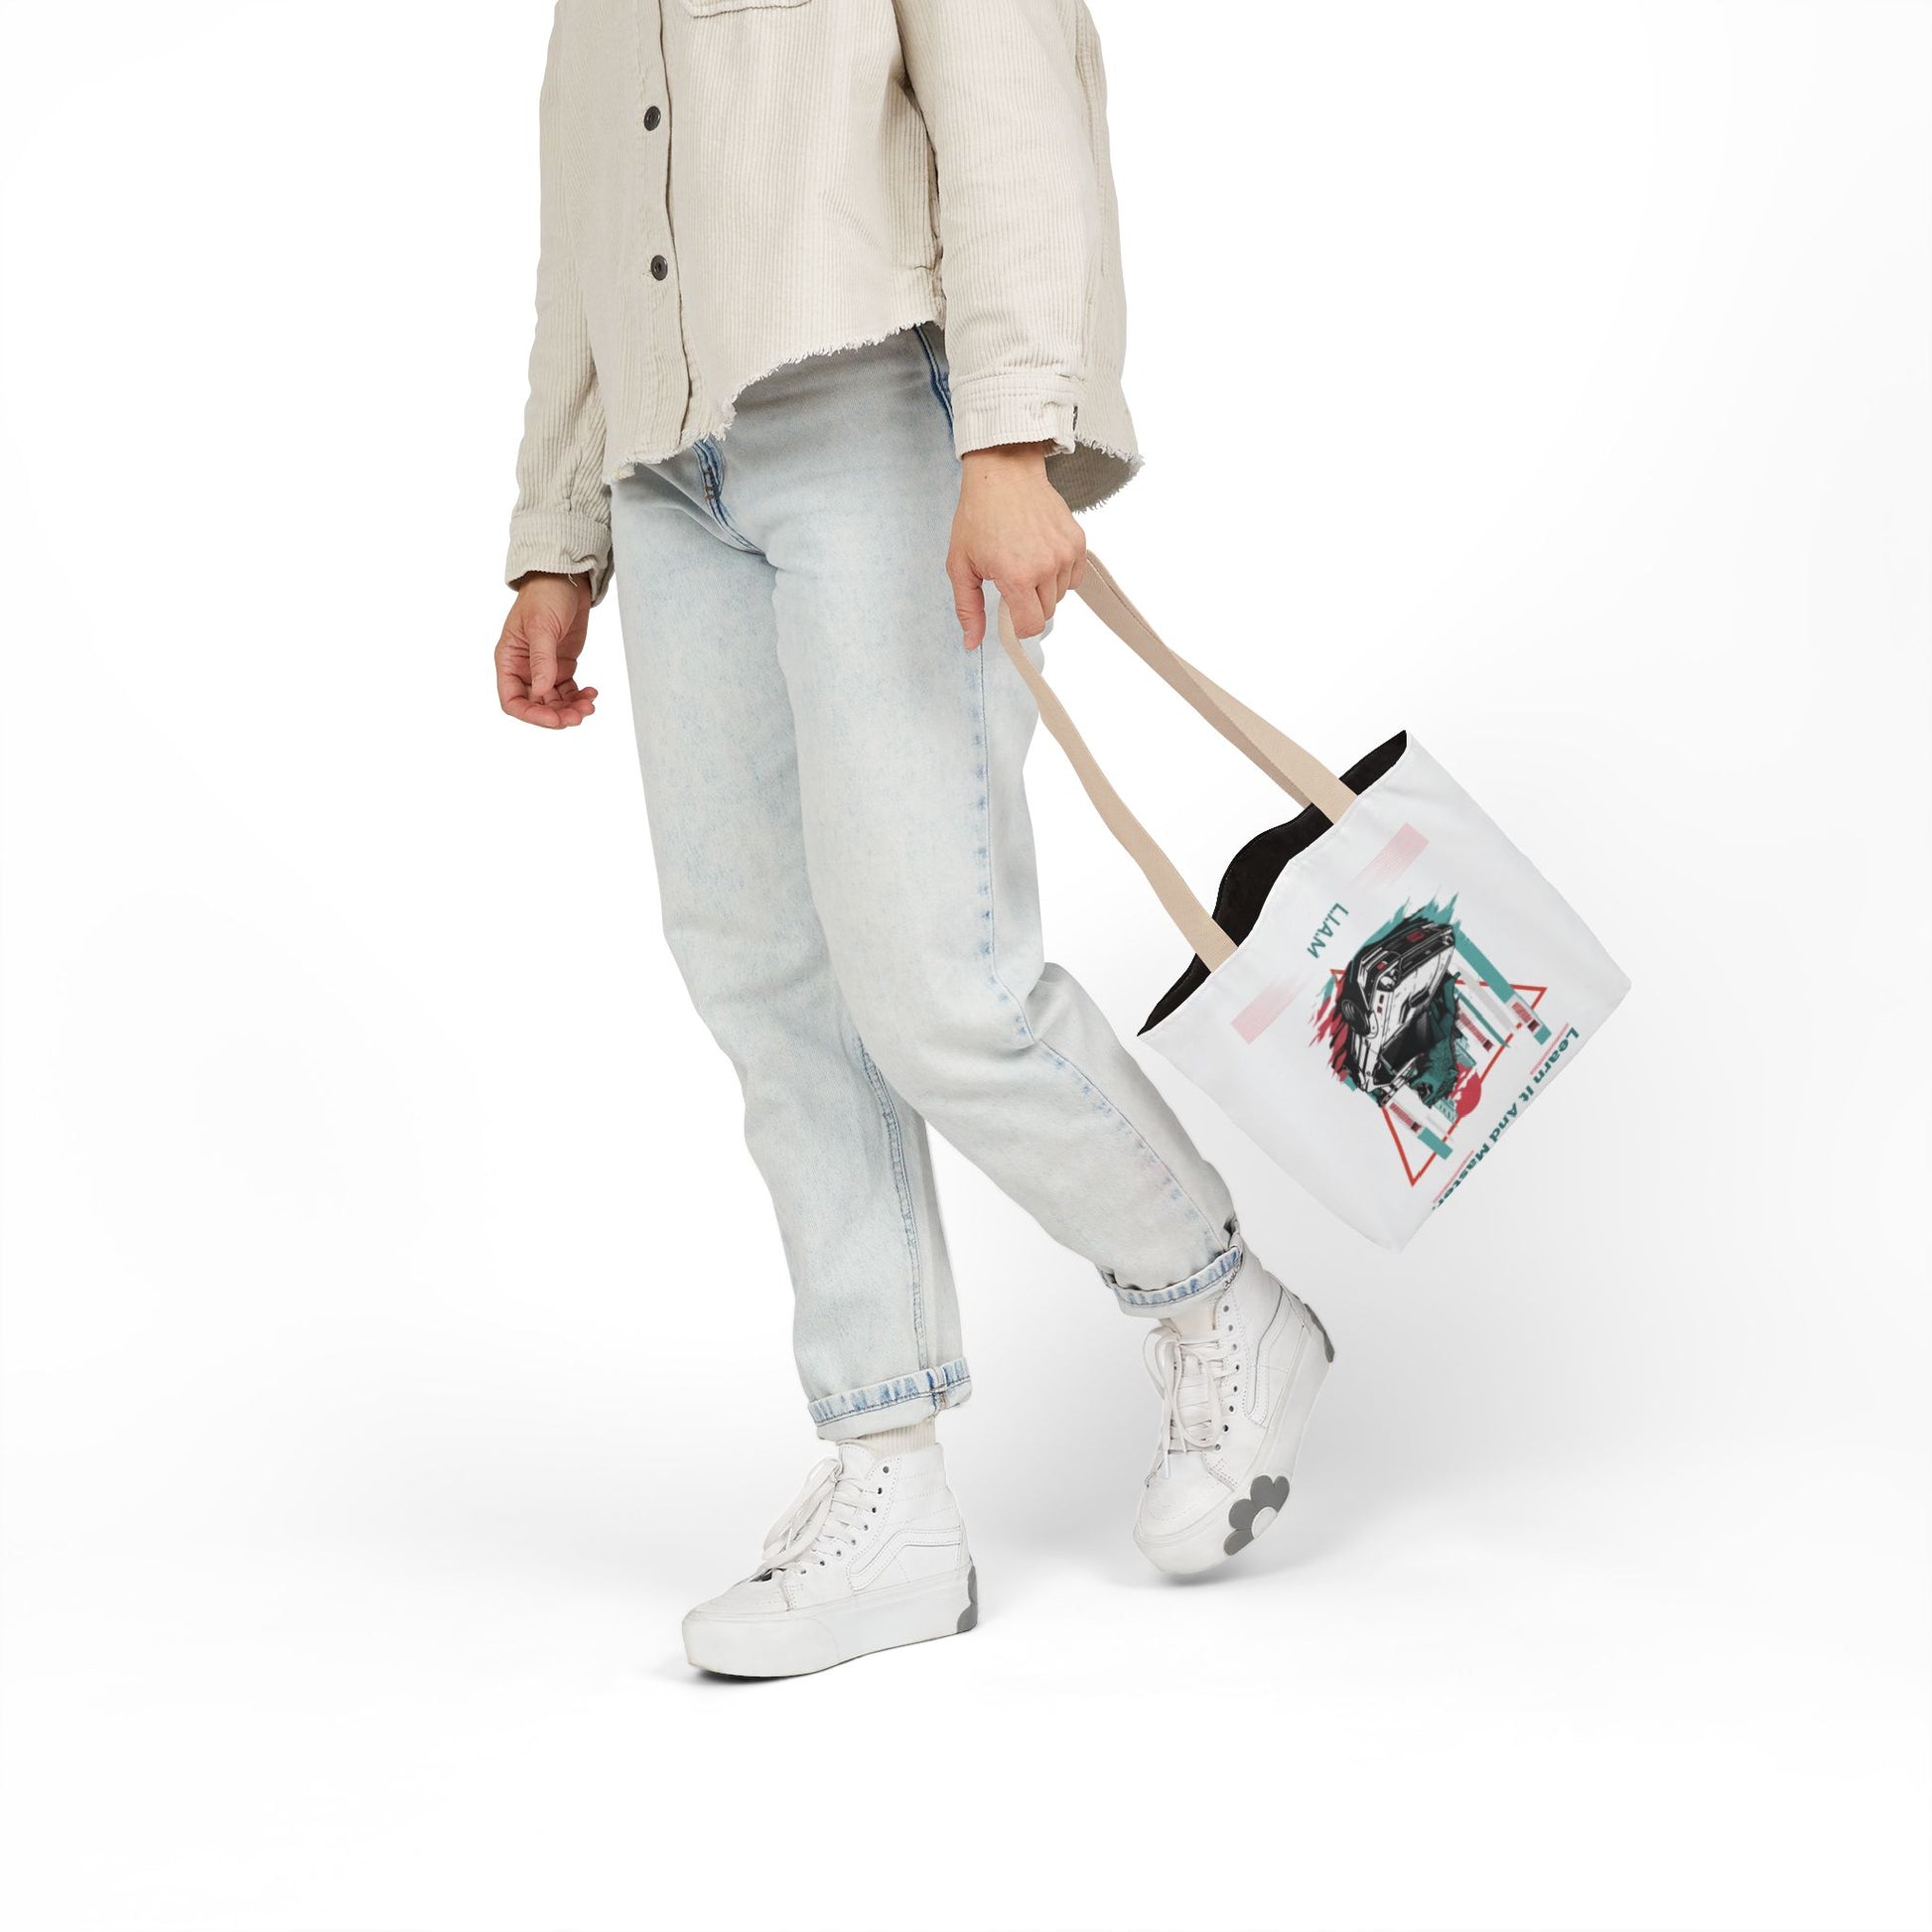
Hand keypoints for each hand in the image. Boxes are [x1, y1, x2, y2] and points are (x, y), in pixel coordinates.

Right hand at [495, 573, 597, 727]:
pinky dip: (580, 697)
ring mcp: (544, 668)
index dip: (532, 714)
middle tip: (580, 715)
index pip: (512, 700)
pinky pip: (568, 691)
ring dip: (571, 708)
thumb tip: (541, 691)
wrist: (565, 578)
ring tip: (590, 705)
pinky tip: (592, 693)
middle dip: (557, 714)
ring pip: (555, 702)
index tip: (555, 719)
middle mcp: (524, 668)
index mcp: (509, 660)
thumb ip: (542, 660)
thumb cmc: (545, 595)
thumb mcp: (542, 626)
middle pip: (536, 705)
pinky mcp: (562, 665)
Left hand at [946, 443, 1086, 648]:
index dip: (1018, 625)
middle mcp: (1046, 567)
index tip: (1008, 611)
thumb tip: (972, 643)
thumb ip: (968, 608)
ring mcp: (1065, 553)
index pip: (1031, 626)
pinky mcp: (1077, 542)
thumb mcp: (960, 565)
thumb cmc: (978, 516)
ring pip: (1060, 595)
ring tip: (1025, 561)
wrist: (1003, 474)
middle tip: (1011, 578)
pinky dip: (1060, 574)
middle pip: (1046, 612)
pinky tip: (1042, 555)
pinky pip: (1074, 576)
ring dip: (1044, 589)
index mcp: (1017, 576)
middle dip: (1028, 604)